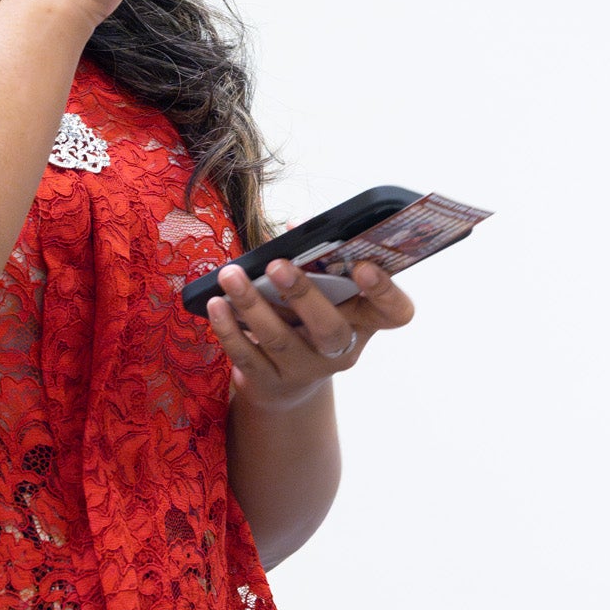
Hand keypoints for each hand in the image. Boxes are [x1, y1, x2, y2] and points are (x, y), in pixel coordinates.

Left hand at [207, 257, 413, 410]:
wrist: (286, 382)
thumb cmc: (307, 317)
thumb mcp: (323, 291)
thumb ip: (315, 258)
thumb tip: (295, 226)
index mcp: (365, 321)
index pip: (394, 312)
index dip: (384, 291)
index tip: (363, 266)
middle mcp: (341, 349)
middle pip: (330, 329)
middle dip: (303, 294)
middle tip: (277, 265)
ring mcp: (306, 370)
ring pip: (280, 340)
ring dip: (252, 304)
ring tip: (230, 275)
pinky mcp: (271, 383)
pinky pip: (248, 357)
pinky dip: (229, 329)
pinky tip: (215, 305)